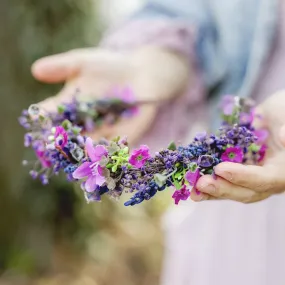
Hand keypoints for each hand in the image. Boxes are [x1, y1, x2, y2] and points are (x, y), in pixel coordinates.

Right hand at [32, 46, 188, 144]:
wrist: (141, 74)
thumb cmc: (110, 65)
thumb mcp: (84, 62)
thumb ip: (62, 67)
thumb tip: (35, 70)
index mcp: (67, 105)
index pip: (48, 115)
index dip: (41, 119)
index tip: (38, 122)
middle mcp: (80, 123)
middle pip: (64, 136)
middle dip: (59, 143)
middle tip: (54, 147)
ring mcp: (98, 133)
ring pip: (85, 147)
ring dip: (79, 153)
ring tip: (75, 157)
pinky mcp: (118, 139)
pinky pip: (109, 150)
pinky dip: (104, 155)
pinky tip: (101, 159)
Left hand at [191, 91, 284, 202]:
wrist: (277, 114)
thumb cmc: (284, 114)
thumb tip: (283, 136)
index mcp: (283, 170)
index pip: (264, 179)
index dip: (242, 176)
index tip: (221, 169)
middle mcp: (268, 178)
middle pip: (246, 192)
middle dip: (222, 188)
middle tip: (201, 183)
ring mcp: (252, 177)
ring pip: (233, 190)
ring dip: (212, 192)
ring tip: (192, 191)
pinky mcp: (239, 172)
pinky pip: (224, 181)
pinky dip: (209, 184)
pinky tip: (192, 184)